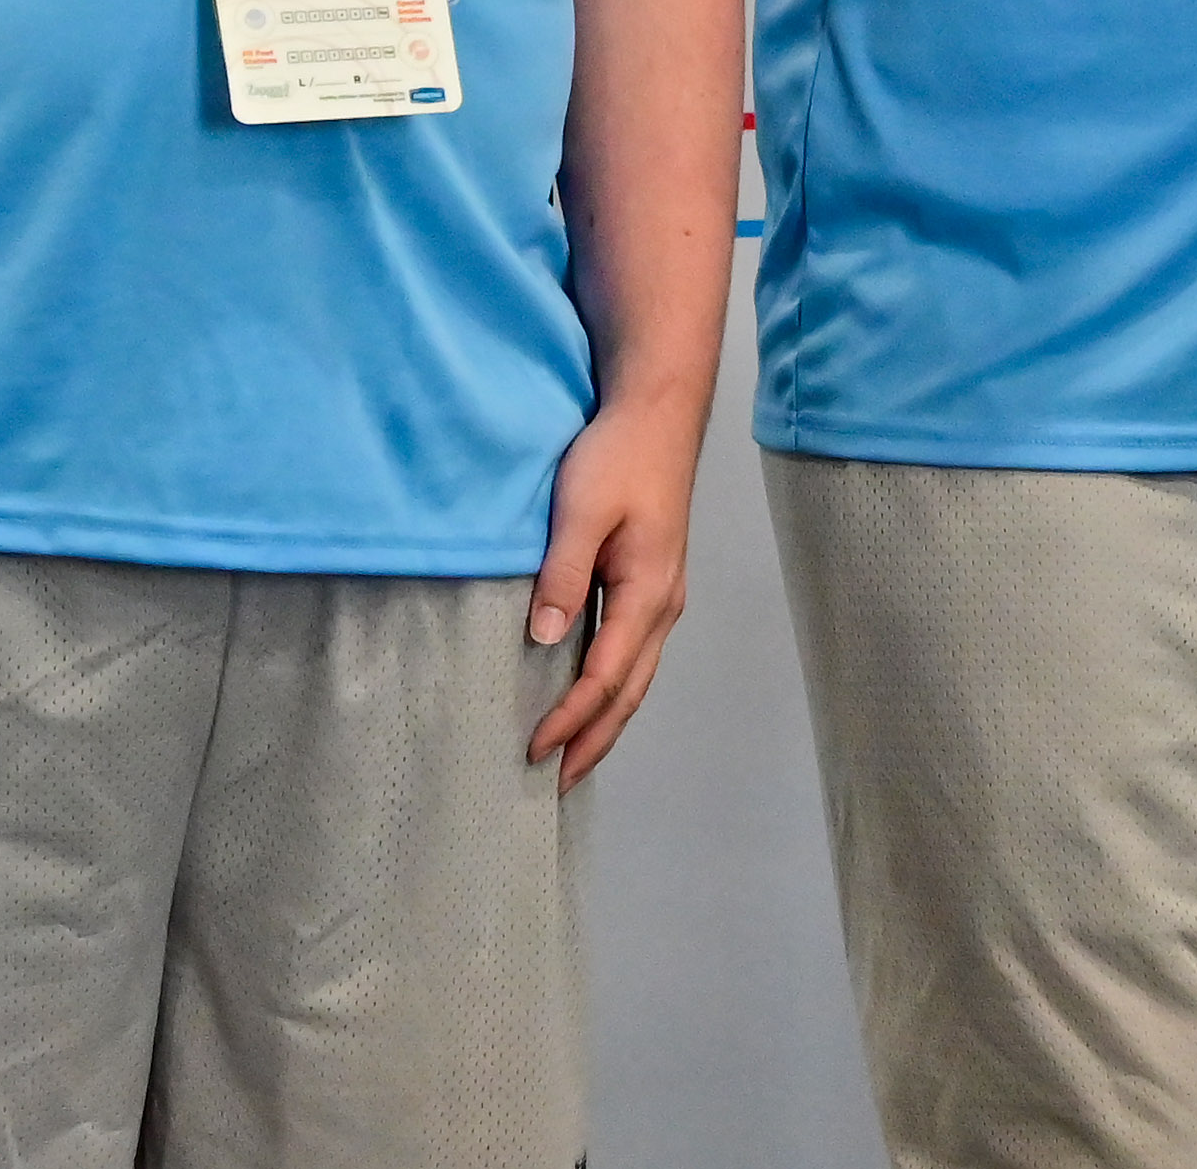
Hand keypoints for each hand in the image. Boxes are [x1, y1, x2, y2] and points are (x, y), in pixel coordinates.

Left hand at [520, 384, 706, 784]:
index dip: (570, 719)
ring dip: (605, 721)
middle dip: (595, 741)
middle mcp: (663, 603)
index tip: (532, 750)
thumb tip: (543, 642)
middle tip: (554, 785)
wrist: (657, 410)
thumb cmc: (619, 456)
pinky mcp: (652, 581)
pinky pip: (633, 653)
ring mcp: (662, 593)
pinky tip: (589, 696)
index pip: (606, 676)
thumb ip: (563, 576)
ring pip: (636, 676)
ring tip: (572, 757)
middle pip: (631, 691)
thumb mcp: (581, 512)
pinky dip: (612, 689)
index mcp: (649, 592)